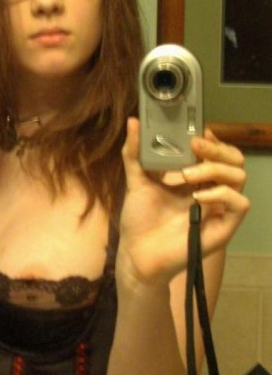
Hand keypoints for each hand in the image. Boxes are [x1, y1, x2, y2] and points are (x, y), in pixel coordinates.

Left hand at [117, 118, 248, 285]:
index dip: (214, 140)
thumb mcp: (137, 181)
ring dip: (214, 170)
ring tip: (186, 176)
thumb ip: (135, 152)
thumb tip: (133, 122)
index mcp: (197, 180)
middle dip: (216, 149)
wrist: (137, 253)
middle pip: (235, 160)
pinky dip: (221, 195)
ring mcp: (219, 210)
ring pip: (239, 177)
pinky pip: (240, 204)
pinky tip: (197, 198)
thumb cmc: (140, 221)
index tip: (197, 133)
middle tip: (194, 147)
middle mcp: (212, 192)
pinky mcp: (224, 227)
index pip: (219, 153)